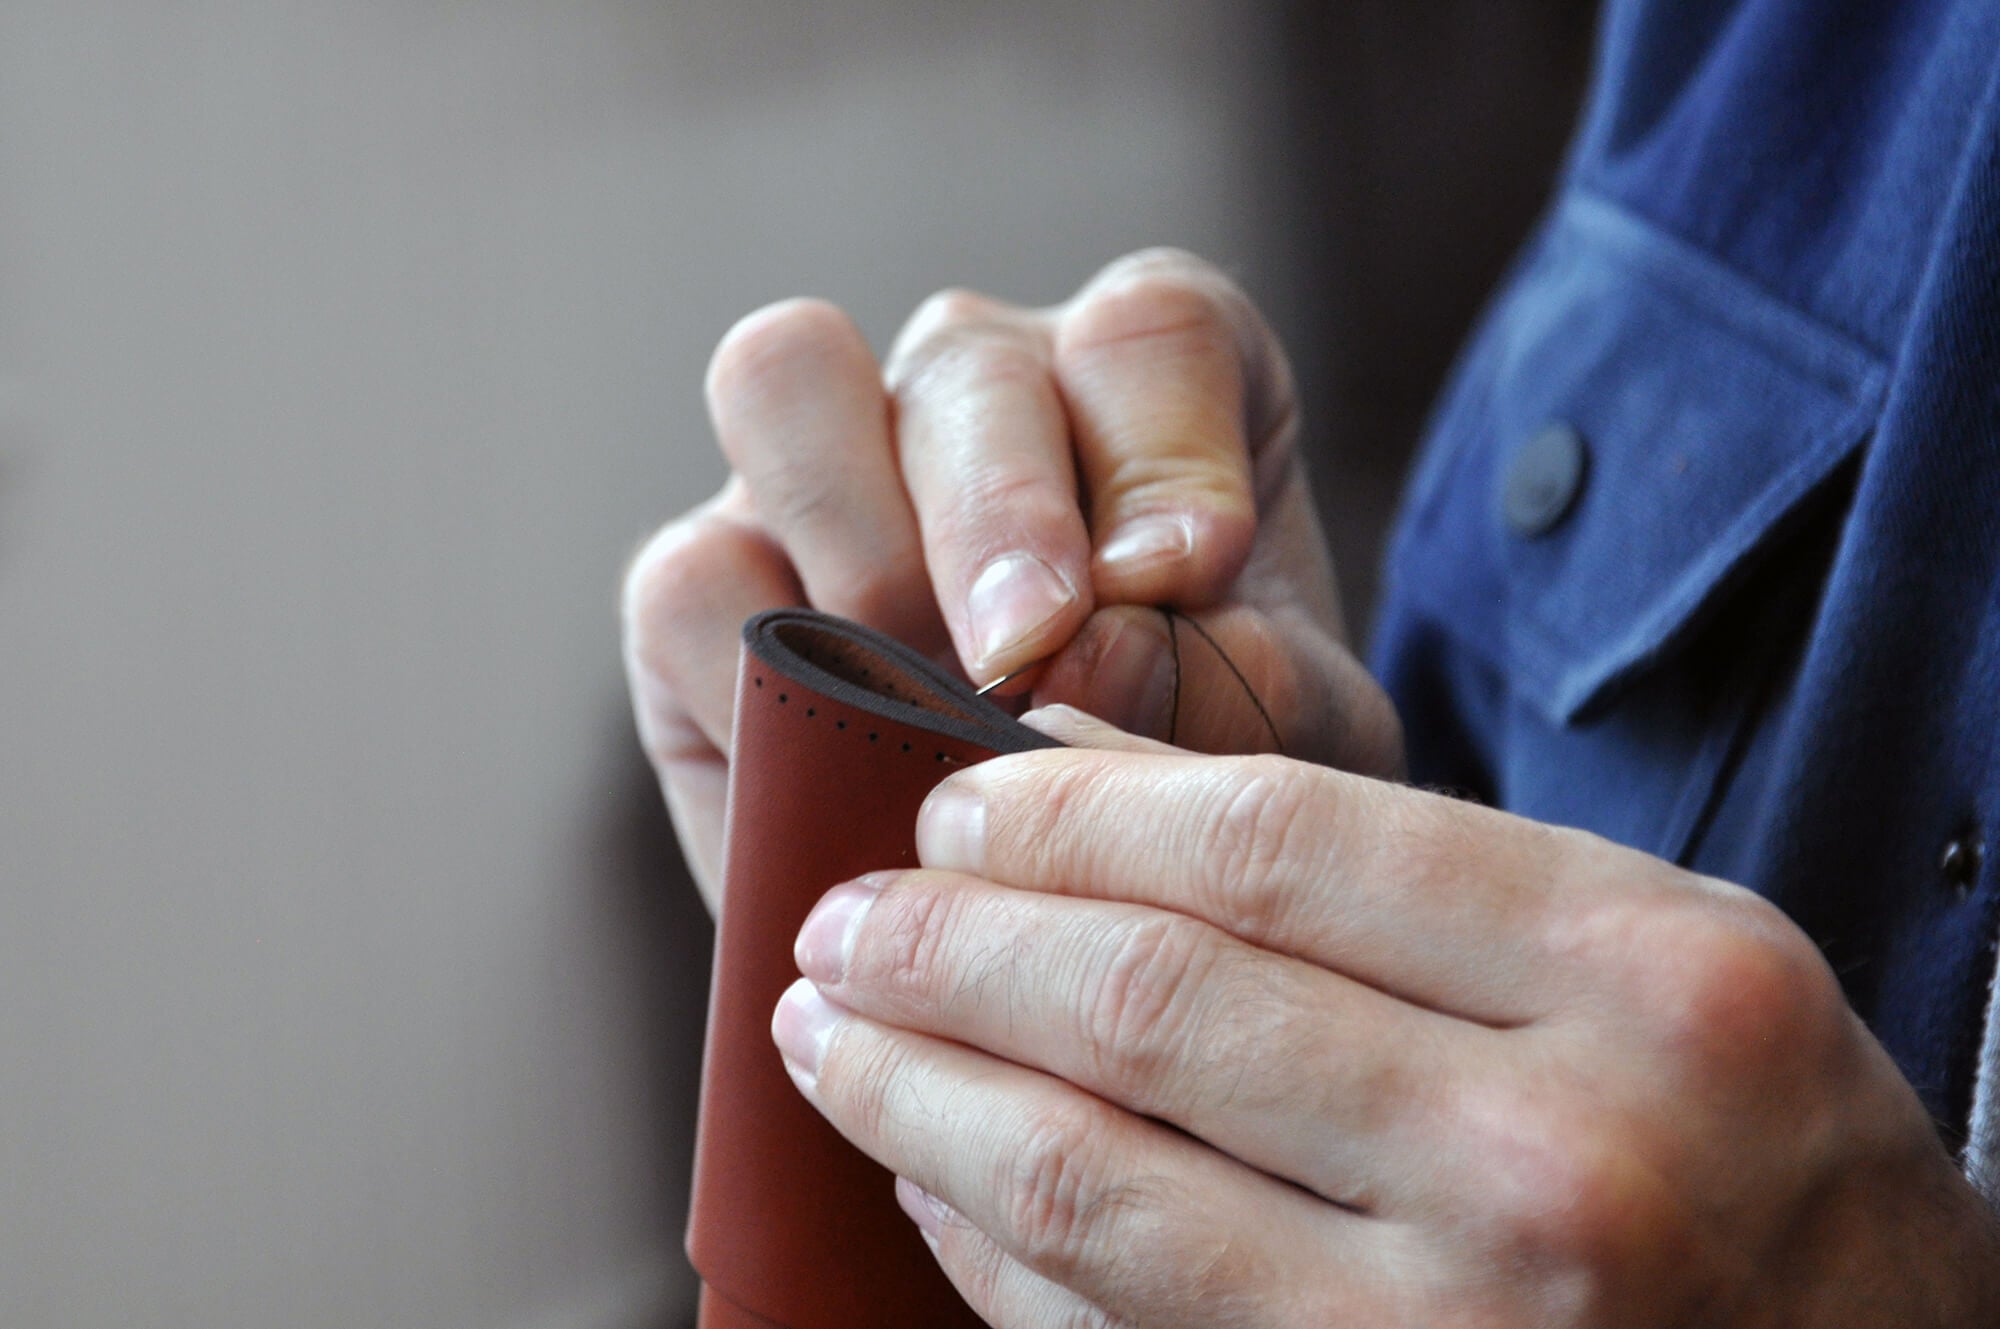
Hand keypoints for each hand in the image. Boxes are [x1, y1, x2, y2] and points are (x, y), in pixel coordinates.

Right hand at [621, 251, 1401, 906]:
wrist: (1088, 881)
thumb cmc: (1217, 763)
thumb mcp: (1287, 739)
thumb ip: (1241, 691)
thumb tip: (1091, 659)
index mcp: (1146, 379)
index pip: (1148, 338)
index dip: (1162, 452)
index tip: (1186, 578)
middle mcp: (981, 383)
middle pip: (960, 359)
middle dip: (997, 512)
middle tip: (1032, 653)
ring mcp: (827, 464)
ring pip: (781, 384)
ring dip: (858, 550)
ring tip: (924, 711)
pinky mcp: (704, 581)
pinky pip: (688, 580)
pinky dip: (752, 685)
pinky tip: (841, 785)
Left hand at [774, 716, 1999, 1325]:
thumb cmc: (1753, 1144)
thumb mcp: (1640, 951)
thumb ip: (1387, 867)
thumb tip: (1084, 775)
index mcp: (1644, 978)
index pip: (1271, 845)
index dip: (1071, 815)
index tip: (959, 803)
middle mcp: (1560, 1164)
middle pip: (1152, 1003)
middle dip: (950, 946)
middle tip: (848, 914)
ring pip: (1095, 1183)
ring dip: (918, 1094)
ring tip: (829, 1029)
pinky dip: (986, 1248)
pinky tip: (928, 1180)